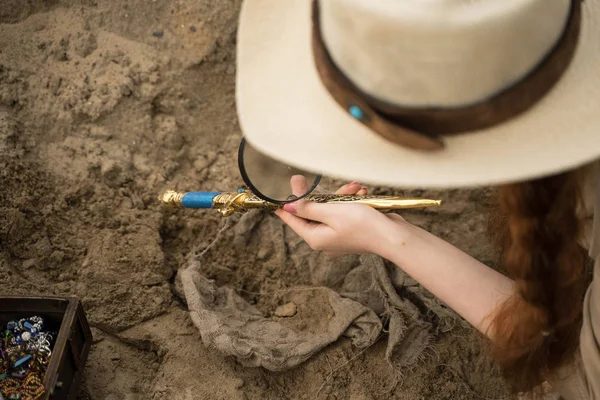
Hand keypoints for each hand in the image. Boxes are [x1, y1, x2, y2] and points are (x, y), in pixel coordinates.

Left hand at [275, 177, 404, 255]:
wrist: (393, 236)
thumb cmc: (362, 225)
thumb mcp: (331, 212)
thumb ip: (309, 206)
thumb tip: (289, 203)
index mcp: (315, 238)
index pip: (292, 219)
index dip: (285, 204)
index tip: (276, 193)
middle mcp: (324, 238)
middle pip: (311, 212)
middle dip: (318, 194)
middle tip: (304, 177)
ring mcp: (338, 235)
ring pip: (330, 209)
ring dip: (340, 195)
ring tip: (354, 187)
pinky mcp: (351, 229)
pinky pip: (344, 211)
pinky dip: (351, 201)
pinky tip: (361, 193)